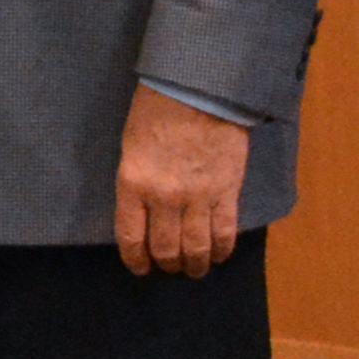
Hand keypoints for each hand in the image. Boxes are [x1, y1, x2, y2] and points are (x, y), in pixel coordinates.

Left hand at [111, 85, 251, 276]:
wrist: (199, 90)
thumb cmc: (156, 109)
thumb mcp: (131, 146)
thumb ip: (136, 181)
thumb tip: (142, 209)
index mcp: (133, 185)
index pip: (131, 237)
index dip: (136, 260)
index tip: (140, 267)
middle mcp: (164, 198)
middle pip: (166, 248)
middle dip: (167, 264)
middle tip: (170, 268)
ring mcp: (198, 198)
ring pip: (196, 248)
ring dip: (195, 264)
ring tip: (195, 269)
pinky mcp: (227, 193)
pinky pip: (225, 233)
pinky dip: (222, 250)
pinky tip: (219, 255)